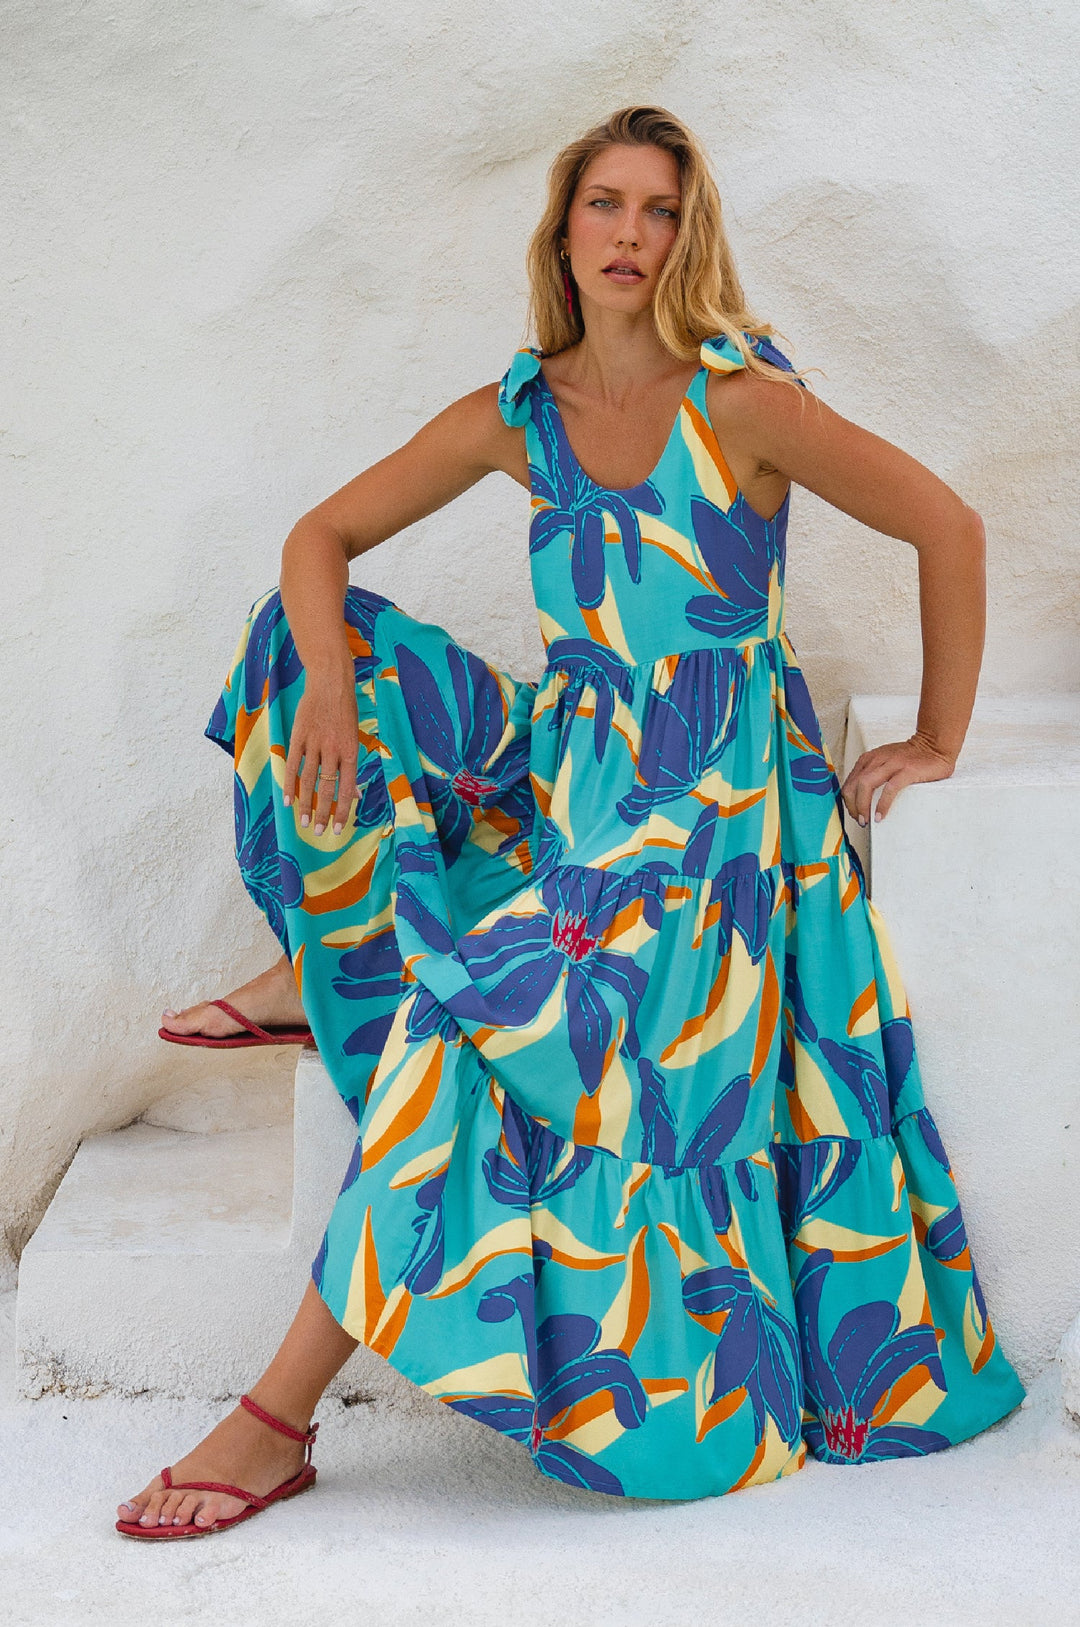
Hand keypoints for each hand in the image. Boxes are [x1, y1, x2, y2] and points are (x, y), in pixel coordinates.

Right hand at [282, 667, 359, 835]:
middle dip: (324, 813)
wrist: (330, 683)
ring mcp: (314, 744)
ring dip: (306, 804)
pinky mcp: (298, 737)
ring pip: (309, 781)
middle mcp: (333, 750)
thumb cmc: (345, 711)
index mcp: (350, 752)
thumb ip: (351, 766)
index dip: (343, 810)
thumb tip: (355, 794)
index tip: (339, 828)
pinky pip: (292, 765)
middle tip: (319, 832)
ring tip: (304, 822)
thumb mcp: (355, 737)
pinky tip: (288, 800)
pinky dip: (289, 784)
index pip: (348, 789)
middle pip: (328, 789)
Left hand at [840, 730, 956, 826]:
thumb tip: (861, 798)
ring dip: (862, 806)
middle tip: (860, 820)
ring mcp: (892, 763)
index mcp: (869, 759)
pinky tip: (880, 815)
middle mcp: (877, 759)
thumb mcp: (885, 761)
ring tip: (867, 820)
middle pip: (853, 785)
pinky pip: (890, 788)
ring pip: (866, 785)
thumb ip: (873, 773)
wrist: (934, 745)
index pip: (849, 782)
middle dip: (853, 806)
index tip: (855, 814)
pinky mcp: (907, 770)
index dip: (848, 802)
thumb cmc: (910, 757)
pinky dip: (882, 804)